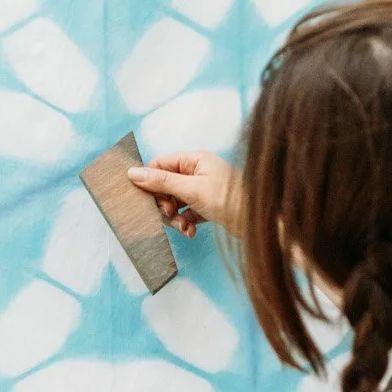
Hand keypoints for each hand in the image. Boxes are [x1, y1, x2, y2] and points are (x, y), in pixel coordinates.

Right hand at [128, 151, 243, 237]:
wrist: (257, 223)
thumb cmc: (229, 200)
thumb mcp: (191, 189)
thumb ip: (162, 181)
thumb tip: (133, 172)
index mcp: (195, 160)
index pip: (160, 164)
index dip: (149, 181)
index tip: (143, 198)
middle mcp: (198, 172)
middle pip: (166, 186)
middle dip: (164, 203)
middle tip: (169, 214)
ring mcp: (202, 190)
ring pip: (175, 202)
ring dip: (175, 217)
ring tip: (183, 227)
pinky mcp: (207, 207)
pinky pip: (187, 214)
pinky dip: (186, 223)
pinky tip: (191, 232)